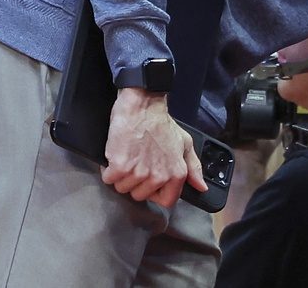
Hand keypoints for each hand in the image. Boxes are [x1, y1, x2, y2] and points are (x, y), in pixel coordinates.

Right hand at [102, 88, 206, 207]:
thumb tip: (200, 187)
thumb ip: (194, 168)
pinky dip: (107, 170)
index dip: (154, 193)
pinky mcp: (120, 166)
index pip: (165, 201)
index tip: (148, 183)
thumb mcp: (185, 143)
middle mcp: (159, 177)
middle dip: (134, 183)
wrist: (141, 107)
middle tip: (134, 165)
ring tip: (124, 158)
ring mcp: (139, 173)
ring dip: (120, 176)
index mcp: (176, 174)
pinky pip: (108, 179)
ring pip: (122, 188)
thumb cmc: (161, 123)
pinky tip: (113, 158)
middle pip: (140, 195)